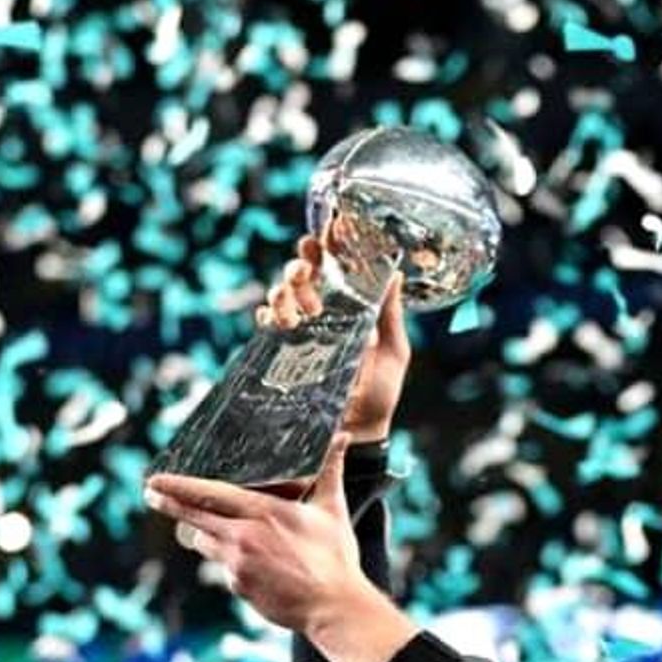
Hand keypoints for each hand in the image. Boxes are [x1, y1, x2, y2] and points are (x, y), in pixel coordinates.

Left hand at [144, 430, 366, 635]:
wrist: (334, 607)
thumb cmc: (335, 557)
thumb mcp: (332, 509)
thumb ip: (330, 471)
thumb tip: (342, 437)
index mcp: (263, 512)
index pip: (208, 493)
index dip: (177, 486)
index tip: (154, 480)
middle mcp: (243, 536)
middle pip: (194, 516)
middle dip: (169, 504)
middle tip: (151, 494)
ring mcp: (237, 564)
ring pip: (205, 542)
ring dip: (206, 534)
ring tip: (218, 530)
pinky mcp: (239, 586)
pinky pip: (225, 567)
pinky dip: (233, 562)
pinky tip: (258, 565)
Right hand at [257, 231, 411, 444]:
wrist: (358, 431)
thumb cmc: (380, 394)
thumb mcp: (394, 352)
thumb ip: (391, 315)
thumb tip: (395, 272)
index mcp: (351, 305)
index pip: (335, 263)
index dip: (330, 242)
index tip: (331, 230)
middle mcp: (323, 312)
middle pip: (301, 270)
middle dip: (302, 263)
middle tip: (311, 274)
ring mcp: (301, 329)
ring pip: (281, 291)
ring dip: (288, 292)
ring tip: (306, 313)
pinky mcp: (282, 349)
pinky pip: (266, 321)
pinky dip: (270, 316)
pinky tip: (283, 325)